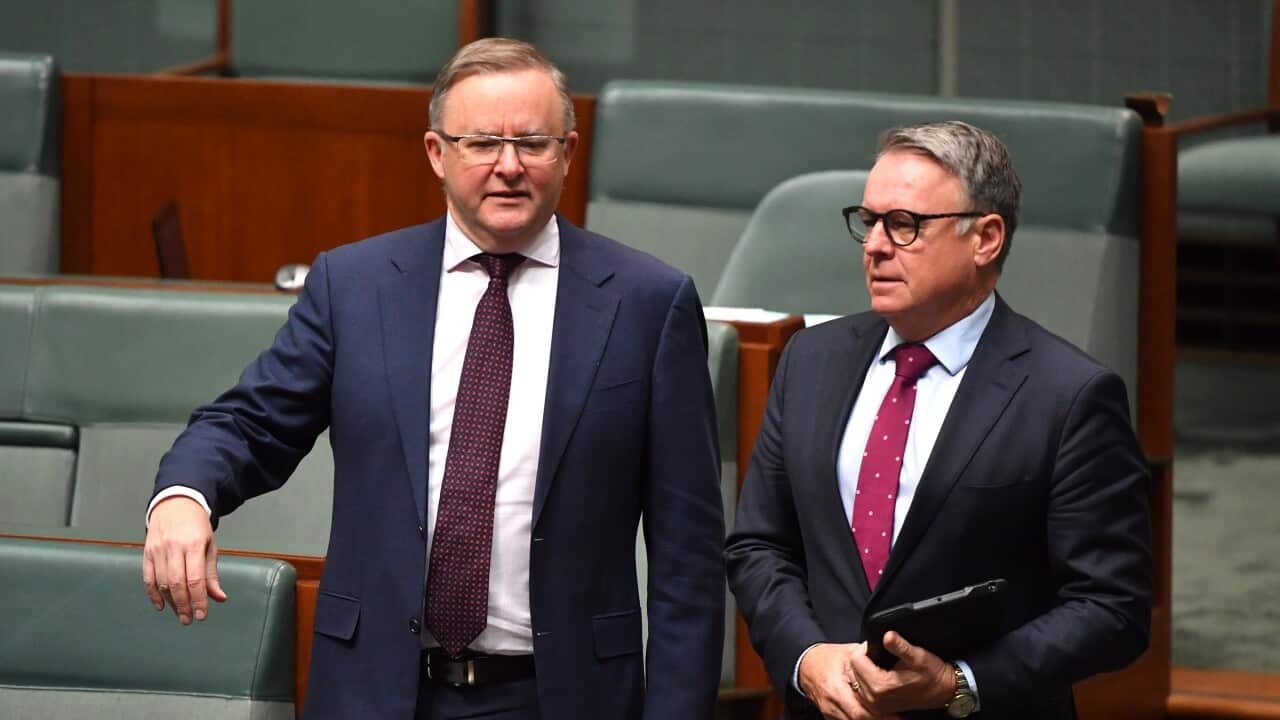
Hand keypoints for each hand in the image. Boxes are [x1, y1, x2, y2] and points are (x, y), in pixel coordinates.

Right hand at [142, 496, 225, 623]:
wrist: (175, 504)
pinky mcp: (146, 552)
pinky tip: (161, 605)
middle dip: (184, 605)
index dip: (198, 600)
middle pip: (177, 583)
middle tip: (189, 619)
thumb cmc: (195, 525)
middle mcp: (173, 547)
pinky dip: (153, 594)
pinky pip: (148, 578)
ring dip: (171, 602)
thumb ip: (211, 574)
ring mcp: (157, 549)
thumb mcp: (210, 546)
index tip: (202, 615)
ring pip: (162, 583)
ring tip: (180, 613)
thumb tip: (218, 597)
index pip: (195, 579)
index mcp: (193, 544)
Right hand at [798, 643, 901, 719]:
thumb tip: (889, 656)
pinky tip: (874, 716)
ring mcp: (830, 713)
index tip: (896, 715)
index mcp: (836, 689)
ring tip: (889, 717)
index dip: (880, 716)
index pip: (860, 711)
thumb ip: (868, 657)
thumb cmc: (828, 658)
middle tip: (896, 718)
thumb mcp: (848, 653)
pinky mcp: (830, 717)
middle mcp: (832, 704)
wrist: (807, 665)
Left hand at [847, 632, 953, 715]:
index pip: (855, 660)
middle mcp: (874, 698)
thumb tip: (888, 636)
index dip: (864, 648)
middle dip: (862, 659)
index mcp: (880, 685)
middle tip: (879, 653)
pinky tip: (878, 673)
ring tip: (878, 663)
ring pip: (855, 680)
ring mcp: (876, 705)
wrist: (942, 691)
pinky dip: (865, 679)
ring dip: (863, 669)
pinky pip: (861, 689)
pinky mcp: (878, 707)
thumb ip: (900, 646)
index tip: (877, 645)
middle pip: (853, 670)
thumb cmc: (932, 674)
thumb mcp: (917, 655)